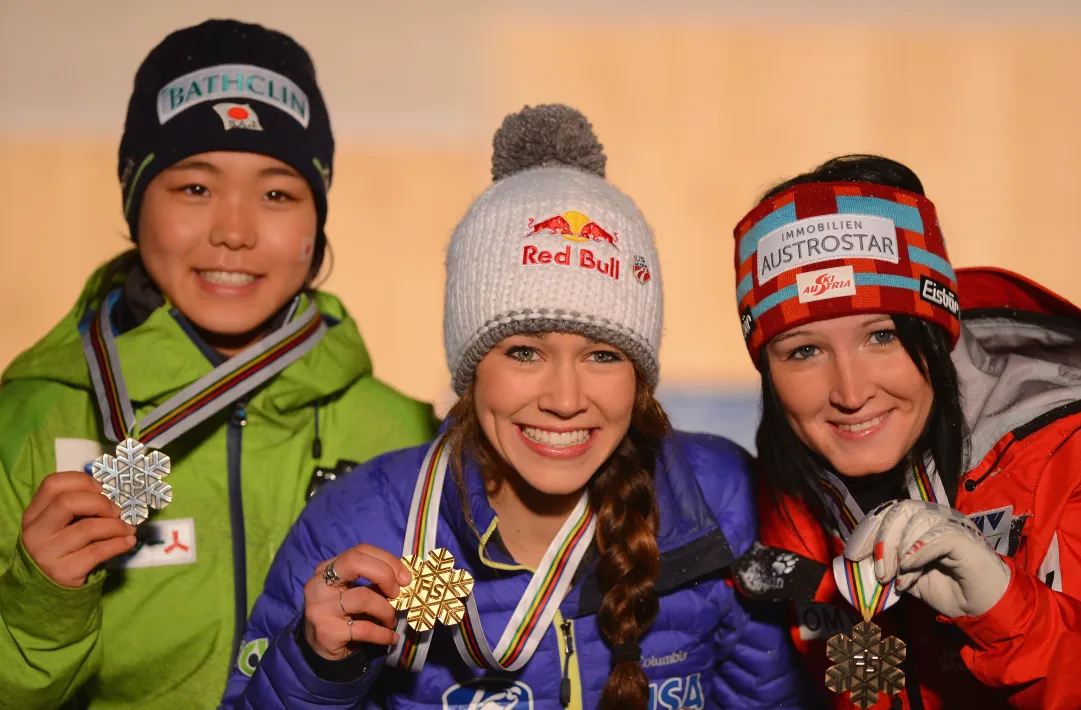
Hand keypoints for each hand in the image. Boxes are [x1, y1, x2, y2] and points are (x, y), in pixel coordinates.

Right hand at [21, 471, 136, 587]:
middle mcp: (36, 532)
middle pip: (67, 502)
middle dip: (101, 502)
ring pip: (87, 528)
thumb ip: (80, 506)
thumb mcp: (62, 524)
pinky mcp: (63, 572)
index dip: (83, 481)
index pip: (53, 484)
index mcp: (34, 514)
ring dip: (116, 525)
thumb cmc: (63, 545)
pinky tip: (128, 541)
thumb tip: (115, 492)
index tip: (103, 489)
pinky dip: (119, 543)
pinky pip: (98, 551)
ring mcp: (46, 554)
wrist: (49, 586)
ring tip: (128, 528)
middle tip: (117, 511)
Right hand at [303, 544, 411, 660]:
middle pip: (354, 562)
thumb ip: (374, 581)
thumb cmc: (343, 615)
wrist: (320, 649)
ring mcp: (320, 608)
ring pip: (363, 597)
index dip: (387, 560)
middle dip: (384, 574)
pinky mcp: (326, 632)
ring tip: (391, 621)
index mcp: (326, 568)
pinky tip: (391, 637)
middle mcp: (318, 584)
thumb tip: (404, 577)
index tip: (405, 577)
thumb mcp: (355, 592)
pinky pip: (365, 628)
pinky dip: (383, 633)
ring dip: (386, 610)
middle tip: (398, 593)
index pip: (359, 551)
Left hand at [845, 500, 1010, 618]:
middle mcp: (934, 516)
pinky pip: (937, 536)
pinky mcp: (965, 538)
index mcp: (918, 521)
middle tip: (879, 573)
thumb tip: (857, 561)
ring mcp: (951, 524)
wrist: (979, 607)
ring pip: (916, 522)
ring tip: (898, 581)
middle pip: (899, 511)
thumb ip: (884, 565)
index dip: (868, 530)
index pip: (888, 511)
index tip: (854, 555)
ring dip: (899, 553)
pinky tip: (909, 570)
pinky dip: (918, 552)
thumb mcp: (904, 577)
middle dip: (881, 542)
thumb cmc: (944, 589)